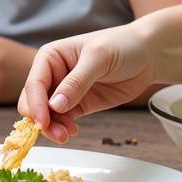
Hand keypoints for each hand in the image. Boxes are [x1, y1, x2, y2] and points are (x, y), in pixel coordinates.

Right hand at [17, 23, 157, 141]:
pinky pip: (63, 120)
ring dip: (53, 127)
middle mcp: (53, 73)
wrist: (147, 55)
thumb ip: (77, 81)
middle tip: (58, 134)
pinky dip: (63, 128)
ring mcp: (65, 91)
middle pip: (34, 101)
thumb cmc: (121, 46)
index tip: (42, 123)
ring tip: (67, 135)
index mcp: (51, 56)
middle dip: (41, 119)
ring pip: (47, 115)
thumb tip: (55, 105)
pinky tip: (74, 131)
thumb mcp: (99, 58)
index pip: (34, 83)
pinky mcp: (78, 104)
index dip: (35, 104)